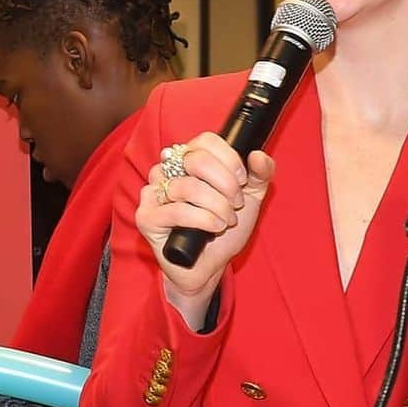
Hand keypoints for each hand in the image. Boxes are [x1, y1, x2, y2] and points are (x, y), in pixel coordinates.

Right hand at [136, 133, 274, 326]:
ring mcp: (153, 193)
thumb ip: (260, 174)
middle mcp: (167, 170)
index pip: (206, 140)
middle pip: (196, 159)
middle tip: (235, 203)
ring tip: (226, 221)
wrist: (210, 266)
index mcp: (189, 159)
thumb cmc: (223, 229)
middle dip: (225, 184)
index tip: (242, 180)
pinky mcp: (146, 217)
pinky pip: (177, 210)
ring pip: (189, 187)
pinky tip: (214, 228)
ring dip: (217, 206)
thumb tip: (258, 156)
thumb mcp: (250, 198)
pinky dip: (204, 220)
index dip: (229, 159)